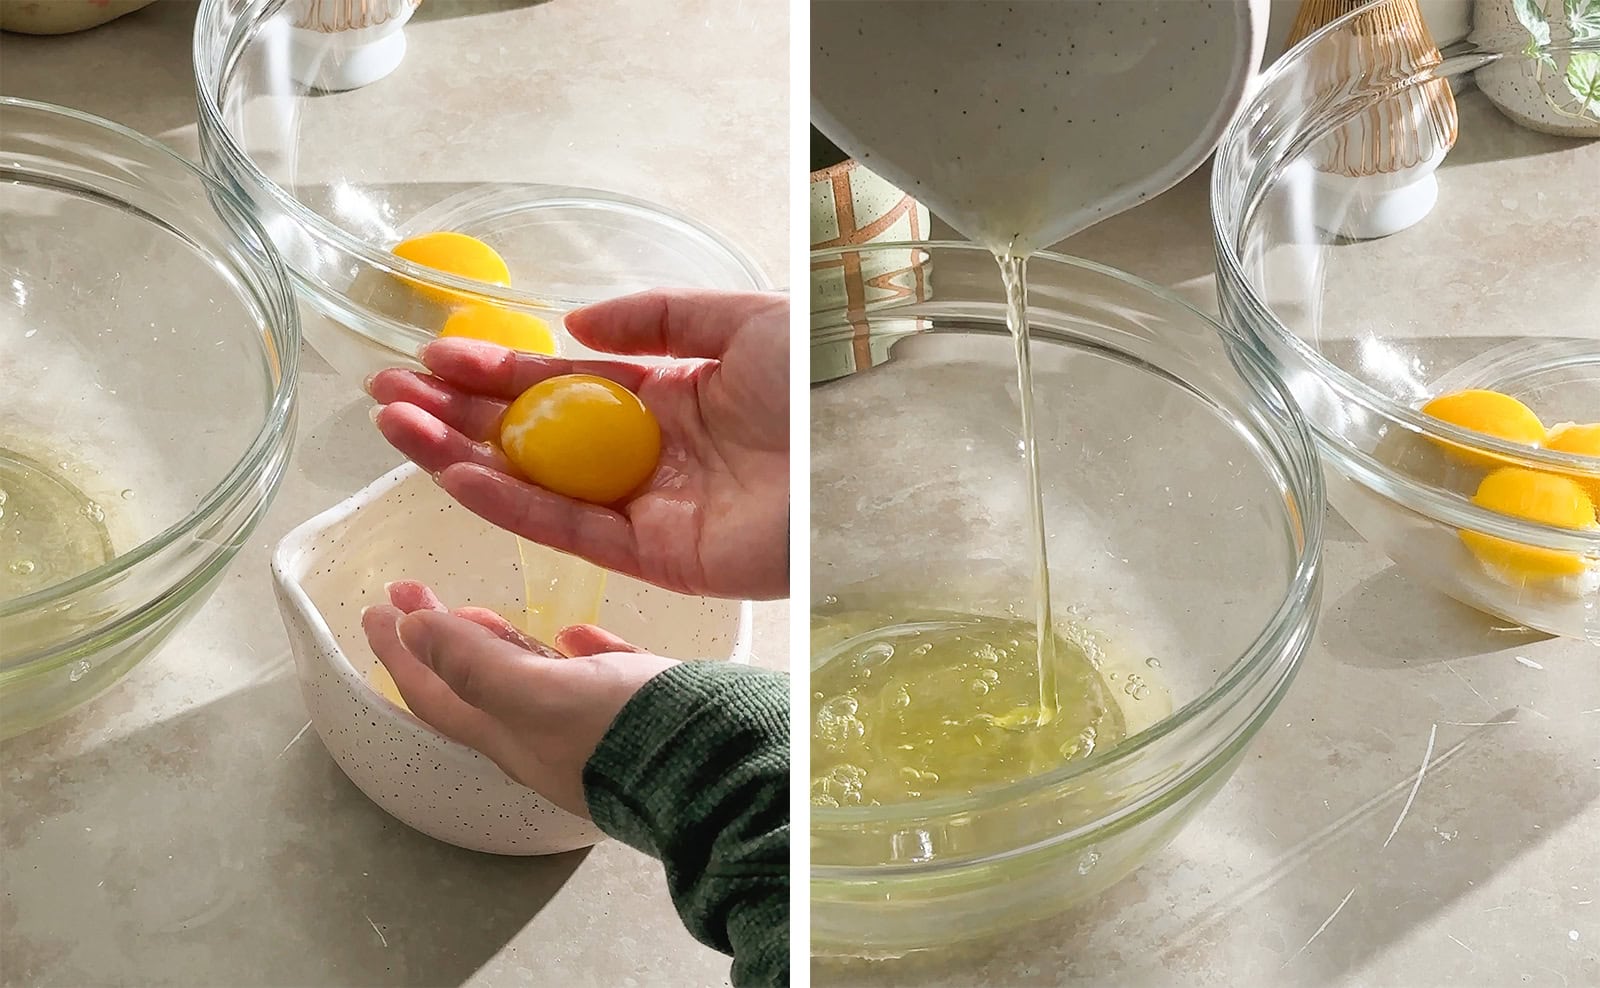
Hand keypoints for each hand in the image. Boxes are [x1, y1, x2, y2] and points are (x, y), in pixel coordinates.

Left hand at [362, 580, 674, 817]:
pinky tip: (575, 636)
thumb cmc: (626, 734)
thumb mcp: (538, 695)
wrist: (716, 769)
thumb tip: (411, 630)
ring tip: (482, 616)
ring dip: (496, 648)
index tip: (374, 609)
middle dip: (438, 641)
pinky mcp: (634, 715)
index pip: (433, 693)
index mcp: (509, 736)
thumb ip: (474, 664)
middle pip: (471, 687)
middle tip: (414, 596)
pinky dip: (570, 654)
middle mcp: (540, 738)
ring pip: (527, 685)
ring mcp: (587, 728)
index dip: (398, 652)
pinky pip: (590, 678)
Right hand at [367, 288, 788, 600]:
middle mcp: (643, 454)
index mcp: (665, 399)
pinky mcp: (652, 556)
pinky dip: (506, 503)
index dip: (497, 373)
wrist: (853, 461)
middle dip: (458, 415)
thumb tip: (576, 329)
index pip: (561, 388)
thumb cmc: (812, 386)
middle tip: (387, 392)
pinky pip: (565, 529)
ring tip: (394, 427)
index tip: (436, 356)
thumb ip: (658, 318)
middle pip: (532, 437)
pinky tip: (453, 474)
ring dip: (460, 457)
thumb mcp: (738, 322)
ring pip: (533, 484)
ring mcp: (643, 507)